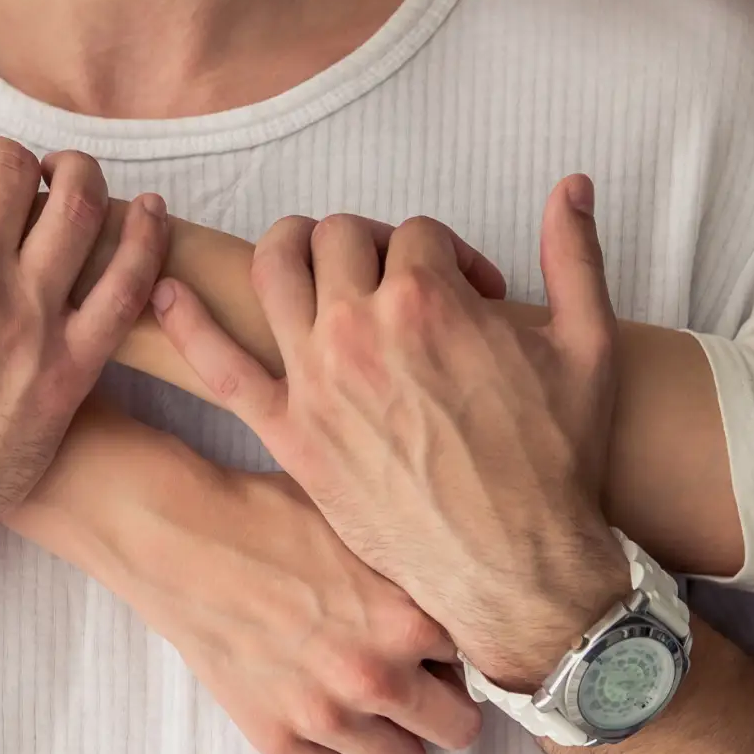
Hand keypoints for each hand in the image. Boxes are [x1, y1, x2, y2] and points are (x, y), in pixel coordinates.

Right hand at [0, 127, 166, 597]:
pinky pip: (128, 282)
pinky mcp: (71, 367)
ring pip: (78, 204)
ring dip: (80, 174)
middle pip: (12, 167)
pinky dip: (147, 236)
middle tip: (12, 178)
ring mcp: (25, 322)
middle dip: (13, 159)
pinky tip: (152, 212)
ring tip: (73, 177)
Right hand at [26, 407, 481, 753]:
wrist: (185, 537)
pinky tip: (340, 731)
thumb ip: (411, 561)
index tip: (445, 638)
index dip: (460, 643)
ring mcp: (325, 715)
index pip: (478, 658)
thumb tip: (454, 576)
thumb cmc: (270, 513)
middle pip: (457, 727)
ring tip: (383, 708)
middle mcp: (375, 675)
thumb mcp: (359, 519)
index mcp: (404, 616)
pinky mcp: (278, 739)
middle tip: (424, 680)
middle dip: (447, 701)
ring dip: (403, 739)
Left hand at [153, 176, 628, 686]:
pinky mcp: (289, 433)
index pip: (417, 231)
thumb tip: (573, 182)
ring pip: (276, 268)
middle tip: (403, 283)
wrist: (520, 571)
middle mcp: (361, 328)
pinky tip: (166, 289)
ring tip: (317, 264)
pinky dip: (186, 320)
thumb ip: (574, 253)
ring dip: (292, 248)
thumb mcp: (587, 346)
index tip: (475, 293)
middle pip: (341, 234)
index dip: (451, 254)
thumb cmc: (557, 462)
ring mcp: (317, 380)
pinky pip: (219, 366)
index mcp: (429, 299)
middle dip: (376, 244)